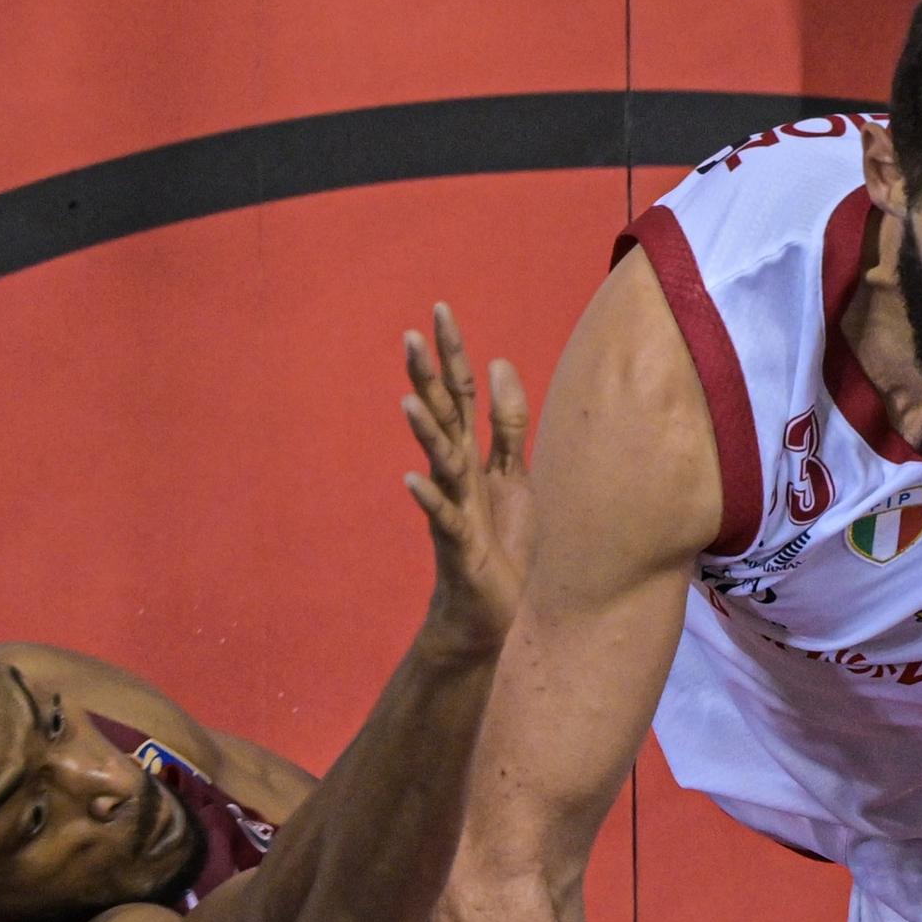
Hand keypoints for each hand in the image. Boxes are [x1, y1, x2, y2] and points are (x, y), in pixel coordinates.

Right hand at [398, 302, 529, 655]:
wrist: (487, 611)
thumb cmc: (498, 544)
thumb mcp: (514, 477)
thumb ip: (507, 426)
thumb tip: (500, 363)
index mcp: (472, 456)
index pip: (461, 393)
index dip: (453, 353)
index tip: (440, 309)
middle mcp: (456, 475)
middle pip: (442, 417)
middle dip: (427, 377)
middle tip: (409, 335)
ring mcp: (454, 507)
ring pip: (438, 462)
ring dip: (424, 432)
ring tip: (407, 401)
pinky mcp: (458, 544)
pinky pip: (441, 517)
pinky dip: (428, 497)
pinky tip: (411, 479)